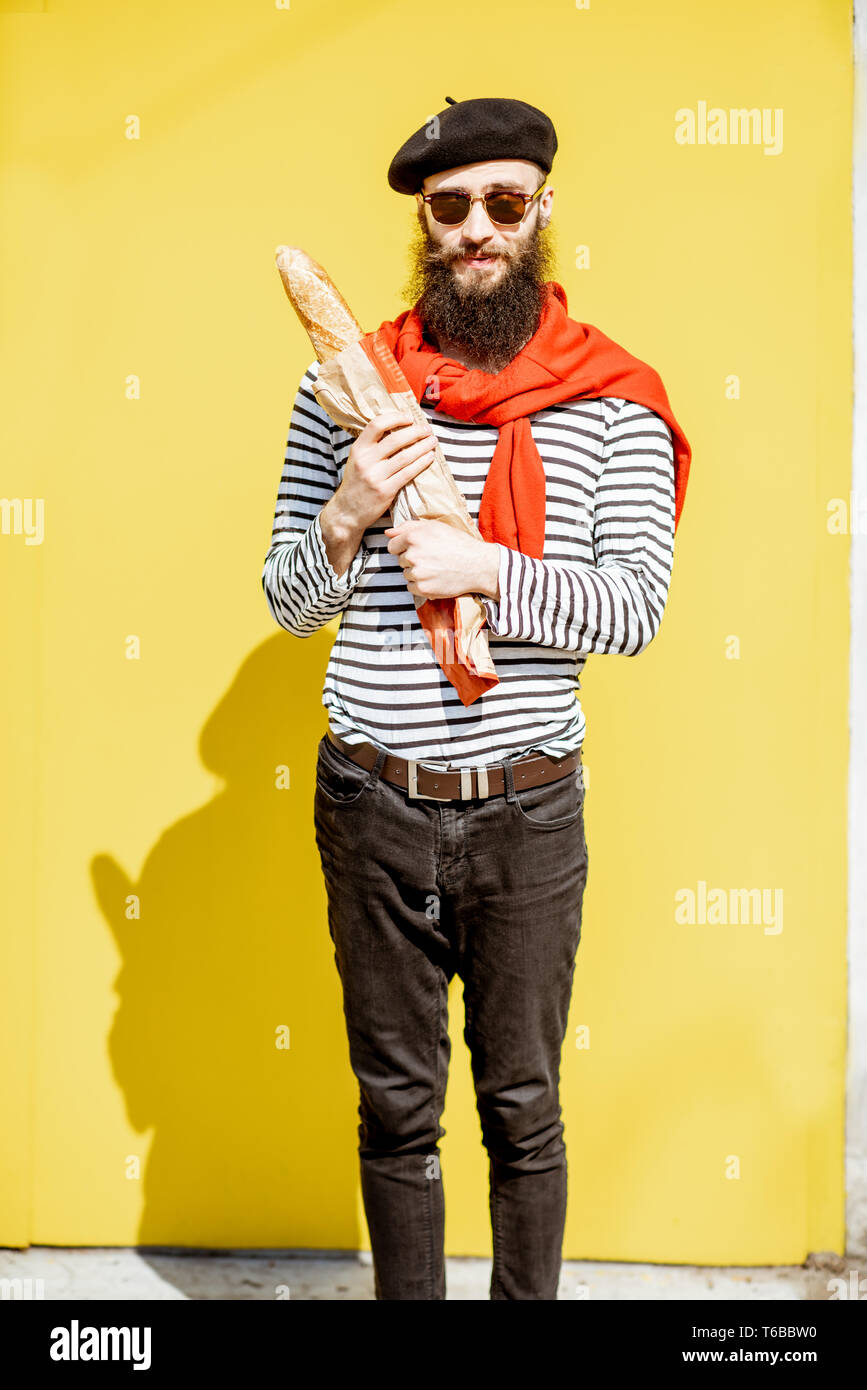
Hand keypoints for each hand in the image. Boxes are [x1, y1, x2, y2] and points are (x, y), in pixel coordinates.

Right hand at [331, 410, 436, 533]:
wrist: (347, 512)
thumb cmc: (357, 483)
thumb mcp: (357, 459)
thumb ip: (373, 445)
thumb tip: (397, 426)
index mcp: (358, 449)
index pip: (377, 424)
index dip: (395, 418)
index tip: (409, 417)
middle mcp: (366, 460)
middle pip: (395, 439)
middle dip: (416, 432)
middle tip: (427, 429)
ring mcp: (375, 476)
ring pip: (405, 456)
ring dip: (422, 446)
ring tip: (433, 441)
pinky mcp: (385, 491)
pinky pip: (408, 473)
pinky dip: (421, 463)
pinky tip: (429, 457)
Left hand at [384, 519, 499, 600]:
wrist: (478, 565)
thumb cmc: (458, 544)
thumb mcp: (435, 527)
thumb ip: (408, 527)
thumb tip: (388, 532)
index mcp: (414, 537)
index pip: (392, 546)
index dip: (403, 547)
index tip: (417, 549)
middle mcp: (413, 555)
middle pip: (400, 560)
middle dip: (412, 559)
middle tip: (432, 558)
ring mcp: (417, 573)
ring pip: (406, 574)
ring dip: (416, 573)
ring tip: (435, 568)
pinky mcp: (422, 588)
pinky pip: (411, 587)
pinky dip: (420, 585)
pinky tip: (434, 578)